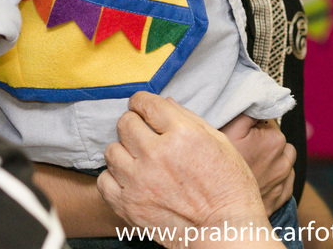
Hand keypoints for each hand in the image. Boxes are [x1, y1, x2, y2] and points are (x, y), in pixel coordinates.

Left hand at [98, 93, 273, 248]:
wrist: (225, 231)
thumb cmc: (229, 187)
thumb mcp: (219, 143)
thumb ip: (190, 119)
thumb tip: (166, 104)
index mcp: (182, 135)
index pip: (147, 103)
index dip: (142, 101)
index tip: (142, 106)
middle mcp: (157, 155)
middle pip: (125, 123)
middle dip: (134, 123)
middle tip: (143, 132)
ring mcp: (139, 181)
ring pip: (111, 150)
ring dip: (124, 150)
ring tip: (138, 158)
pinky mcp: (128, 205)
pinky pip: (104, 180)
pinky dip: (114, 177)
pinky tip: (130, 178)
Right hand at [220, 115, 296, 212]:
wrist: (217, 206)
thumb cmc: (220, 165)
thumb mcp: (231, 128)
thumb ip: (250, 111)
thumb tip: (261, 101)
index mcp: (276, 140)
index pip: (268, 121)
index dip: (253, 126)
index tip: (240, 134)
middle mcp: (285, 161)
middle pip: (277, 141)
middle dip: (265, 141)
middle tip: (244, 150)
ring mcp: (283, 182)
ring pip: (283, 161)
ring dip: (273, 160)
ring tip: (251, 164)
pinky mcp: (279, 199)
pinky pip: (284, 184)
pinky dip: (276, 180)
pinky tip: (260, 179)